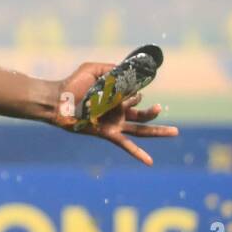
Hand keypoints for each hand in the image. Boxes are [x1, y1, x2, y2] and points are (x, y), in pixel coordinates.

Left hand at [51, 61, 178, 165]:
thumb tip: (126, 69)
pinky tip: (150, 162)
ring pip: (140, 130)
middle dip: (153, 113)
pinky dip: (138, 153)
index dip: (135, 91)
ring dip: (157, 131)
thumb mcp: (93, 70)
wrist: (57, 99)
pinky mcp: (107, 133)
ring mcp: (113, 123)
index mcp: (115, 97)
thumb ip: (110, 69)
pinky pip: (125, 145)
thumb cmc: (72, 84)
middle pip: (142, 115)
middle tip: (160, 108)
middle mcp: (117, 111)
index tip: (130, 87)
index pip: (135, 96)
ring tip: (175, 132)